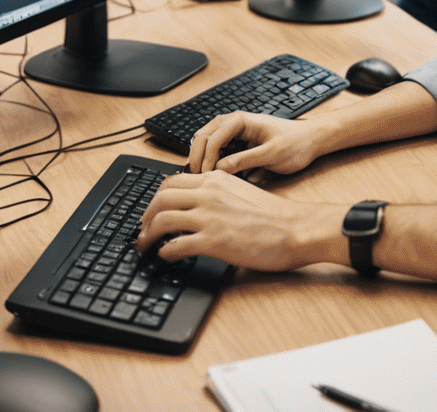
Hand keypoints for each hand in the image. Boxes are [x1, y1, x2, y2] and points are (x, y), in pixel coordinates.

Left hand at [135, 170, 336, 271]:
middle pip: (161, 198)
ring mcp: (209, 217)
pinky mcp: (213, 241)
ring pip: (162, 220)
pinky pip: (175, 245)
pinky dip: (164, 252)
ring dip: (147, 235)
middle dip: (146, 215)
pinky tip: (166, 257)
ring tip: (145, 246)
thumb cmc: (273, 215)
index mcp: (216, 179)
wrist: (293, 228)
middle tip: (143, 229)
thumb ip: (218, 193)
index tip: (153, 210)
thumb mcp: (241, 191)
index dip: (157, 198)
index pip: (172, 181)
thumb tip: (199, 204)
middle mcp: (208, 193)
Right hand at [186, 111, 323, 174]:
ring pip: (208, 141)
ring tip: (203, 179)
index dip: (206, 159)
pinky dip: (213, 160)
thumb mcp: (271, 155)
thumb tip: (219, 169)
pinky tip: (216, 176)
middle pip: (204, 136)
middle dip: (198, 157)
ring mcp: (236, 131)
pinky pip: (219, 148)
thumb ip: (244, 161)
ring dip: (203, 158)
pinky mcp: (239, 141)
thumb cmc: (295, 144)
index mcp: (242, 121)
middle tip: (197, 180)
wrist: (311, 140)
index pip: (213, 138)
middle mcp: (236, 122)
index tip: (206, 179)